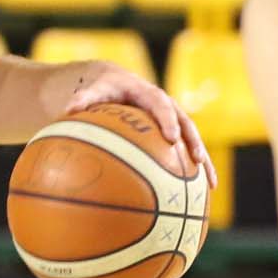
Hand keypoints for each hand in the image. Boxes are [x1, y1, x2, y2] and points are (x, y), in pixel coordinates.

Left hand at [64, 65, 213, 182]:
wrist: (116, 83)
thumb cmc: (102, 89)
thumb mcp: (93, 90)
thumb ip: (83, 99)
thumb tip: (68, 109)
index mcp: (148, 94)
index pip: (161, 105)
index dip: (168, 121)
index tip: (171, 139)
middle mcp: (166, 107)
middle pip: (185, 123)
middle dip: (192, 142)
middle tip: (197, 159)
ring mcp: (172, 121)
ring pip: (192, 140)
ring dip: (202, 161)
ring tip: (209, 183)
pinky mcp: (172, 135)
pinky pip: (185, 153)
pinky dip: (194, 172)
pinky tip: (201, 194)